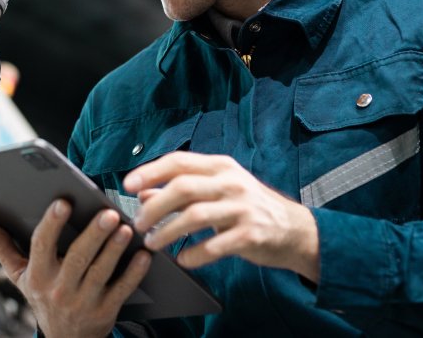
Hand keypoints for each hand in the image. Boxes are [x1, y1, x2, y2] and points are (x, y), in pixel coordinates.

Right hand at [0, 200, 151, 337]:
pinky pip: (122, 290)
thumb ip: (2, 248)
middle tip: (108, 212)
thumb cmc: (43, 297)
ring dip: (114, 249)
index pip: (42, 246)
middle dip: (93, 234)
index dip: (51, 224)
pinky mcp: (106, 311)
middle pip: (77, 258)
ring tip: (125, 227)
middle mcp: (59, 289)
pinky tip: (143, 254)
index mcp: (37, 275)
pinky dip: (134, 272)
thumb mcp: (19, 276)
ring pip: (101, 272)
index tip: (62, 202)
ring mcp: (84, 302)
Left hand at [124, 152, 319, 281]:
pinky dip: (194, 254)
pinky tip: (182, 260)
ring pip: (194, 216)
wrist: (294, 230)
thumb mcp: (216, 191)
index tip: (127, 185)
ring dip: (167, 232)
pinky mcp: (251, 234)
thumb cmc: (247, 207)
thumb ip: (181, 190)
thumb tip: (142, 193)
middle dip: (154, 207)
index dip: (150, 172)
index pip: (178, 162)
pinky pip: (215, 245)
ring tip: (152, 243)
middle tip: (138, 223)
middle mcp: (231, 182)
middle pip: (182, 188)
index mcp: (220, 166)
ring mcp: (242, 208)